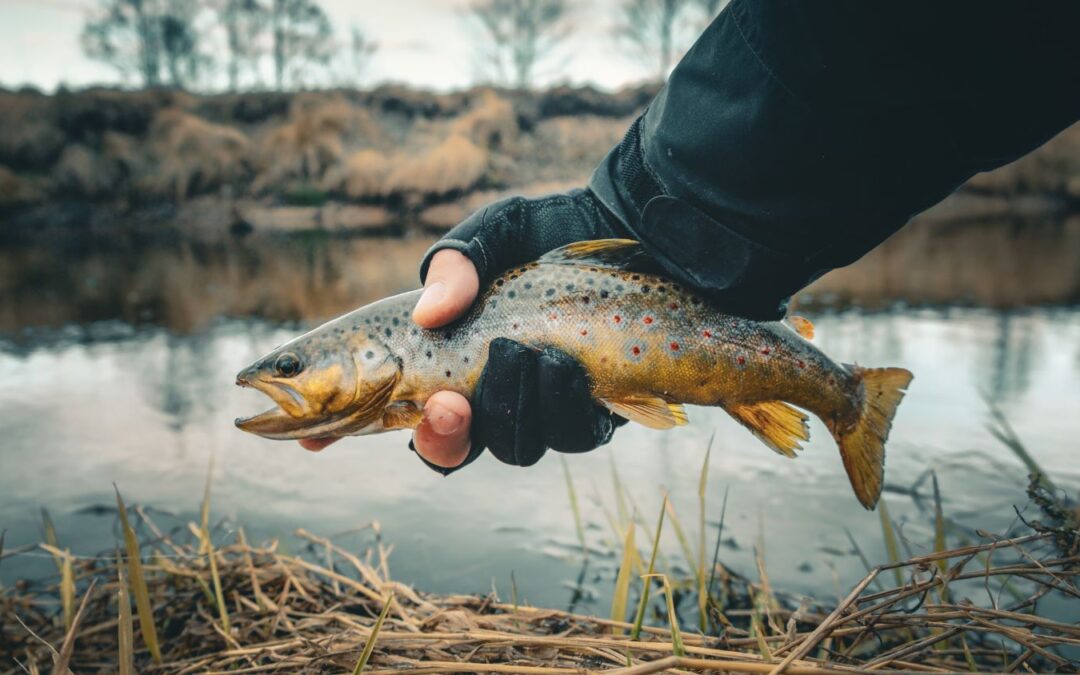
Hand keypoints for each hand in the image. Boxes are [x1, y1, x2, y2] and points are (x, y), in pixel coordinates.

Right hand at [303, 188, 627, 468]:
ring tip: (523, 347)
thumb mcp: (495, 231)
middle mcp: (488, 392)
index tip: (311, 441)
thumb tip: (430, 315)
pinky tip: (568, 361)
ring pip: (514, 443)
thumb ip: (457, 263)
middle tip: (444, 402)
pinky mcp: (595, 412)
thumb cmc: (555, 232)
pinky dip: (564, 399)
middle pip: (449, 447)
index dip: (344, 430)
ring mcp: (541, 408)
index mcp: (446, 356)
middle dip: (442, 435)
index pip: (385, 406)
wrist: (644, 232)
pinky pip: (572, 433)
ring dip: (512, 402)